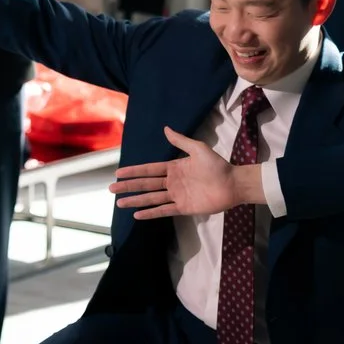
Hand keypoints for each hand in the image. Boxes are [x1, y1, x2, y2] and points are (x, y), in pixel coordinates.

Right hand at [111, 126, 255, 218]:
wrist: (232, 183)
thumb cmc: (217, 165)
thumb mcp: (198, 149)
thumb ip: (181, 141)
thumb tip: (166, 129)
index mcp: (174, 168)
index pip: (149, 170)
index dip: (134, 171)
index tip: (118, 173)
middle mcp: (172, 182)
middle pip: (146, 184)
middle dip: (129, 186)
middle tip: (111, 189)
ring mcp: (177, 196)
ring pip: (151, 198)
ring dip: (135, 200)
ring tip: (119, 203)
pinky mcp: (183, 208)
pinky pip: (164, 210)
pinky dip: (151, 213)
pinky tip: (137, 215)